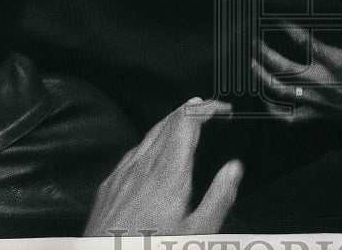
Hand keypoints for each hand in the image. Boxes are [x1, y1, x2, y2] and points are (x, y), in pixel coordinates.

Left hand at [84, 99, 242, 236]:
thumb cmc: (150, 249)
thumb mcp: (197, 232)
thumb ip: (219, 197)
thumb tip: (233, 169)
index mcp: (169, 173)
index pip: (187, 123)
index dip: (206, 108)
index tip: (220, 107)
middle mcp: (143, 168)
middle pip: (167, 123)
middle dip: (189, 110)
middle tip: (206, 106)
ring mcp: (122, 176)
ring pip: (147, 136)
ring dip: (169, 123)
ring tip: (182, 120)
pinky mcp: (108, 188)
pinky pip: (130, 154)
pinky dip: (148, 143)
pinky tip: (150, 152)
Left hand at [252, 24, 341, 120]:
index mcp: (335, 61)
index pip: (305, 41)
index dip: (288, 27)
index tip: (277, 18)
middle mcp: (322, 81)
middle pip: (283, 67)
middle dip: (264, 52)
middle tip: (253, 40)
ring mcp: (317, 100)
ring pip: (280, 91)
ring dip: (262, 77)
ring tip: (252, 65)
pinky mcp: (319, 114)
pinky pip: (290, 117)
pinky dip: (274, 111)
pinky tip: (266, 101)